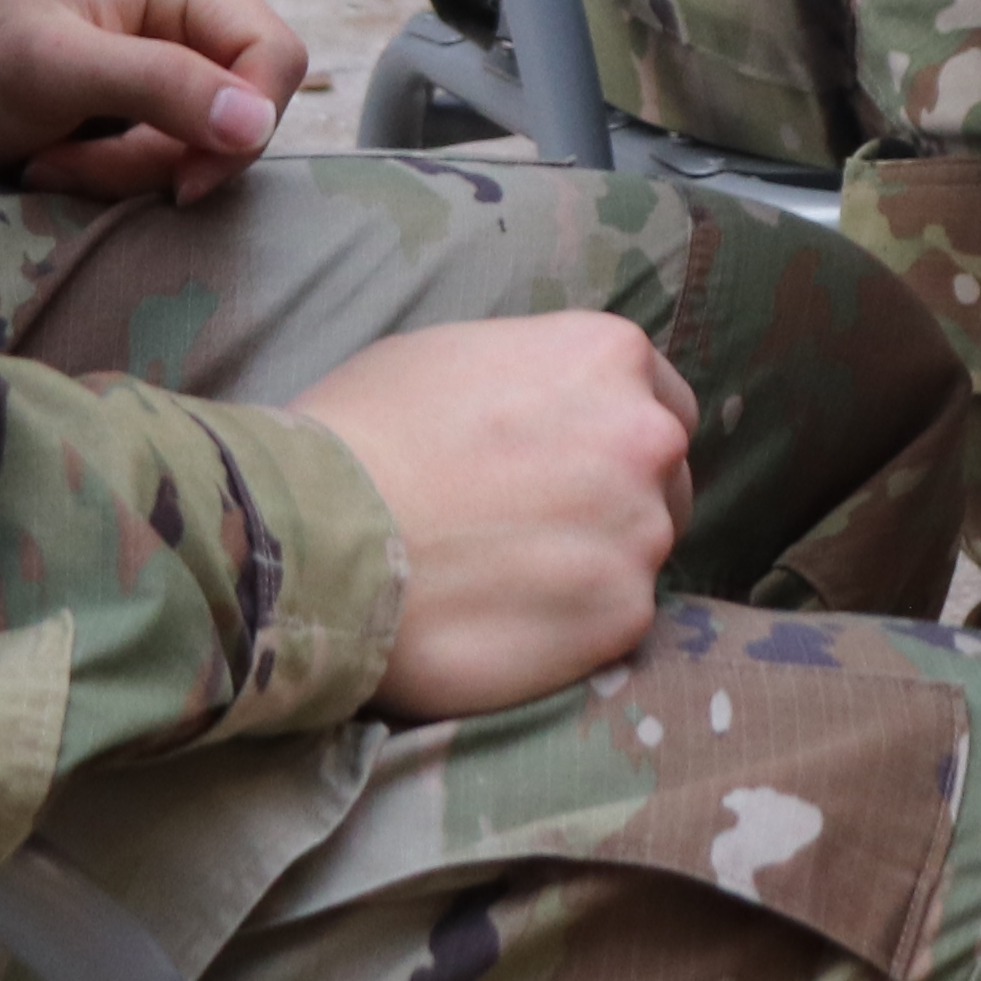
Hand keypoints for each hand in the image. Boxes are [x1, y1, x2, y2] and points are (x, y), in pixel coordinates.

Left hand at [0, 0, 307, 200]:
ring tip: (54, 161)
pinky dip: (127, 174)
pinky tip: (62, 160)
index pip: (272, 53)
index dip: (244, 125)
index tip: (180, 181)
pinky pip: (181, 152)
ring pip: (215, 139)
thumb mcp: (58, 70)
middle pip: (246, 104)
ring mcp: (176, 44)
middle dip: (170, 153)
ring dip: (137, 171)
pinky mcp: (157, 92)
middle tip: (78, 166)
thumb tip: (257, 123)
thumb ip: (158, 85)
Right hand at [286, 313, 699, 719]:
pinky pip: (616, 621)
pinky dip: (572, 626)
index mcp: (609, 356)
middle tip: (536, 529)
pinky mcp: (622, 617)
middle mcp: (646, 437)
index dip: (615, 437)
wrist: (317, 530)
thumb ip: (537, 380)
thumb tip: (552, 413)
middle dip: (616, 501)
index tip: (572, 466)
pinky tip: (506, 618)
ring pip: (643, 553)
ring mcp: (641, 531)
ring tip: (509, 578)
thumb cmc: (365, 430)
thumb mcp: (456, 355)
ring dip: (594, 566)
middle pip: (663, 480)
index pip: (662, 403)